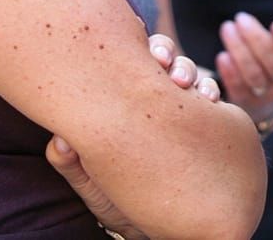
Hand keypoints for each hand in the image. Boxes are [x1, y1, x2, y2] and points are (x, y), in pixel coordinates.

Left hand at [45, 34, 219, 237]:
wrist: (159, 233)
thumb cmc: (121, 205)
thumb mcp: (95, 186)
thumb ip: (74, 165)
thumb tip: (57, 141)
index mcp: (130, 106)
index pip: (133, 66)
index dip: (138, 51)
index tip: (136, 53)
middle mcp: (159, 104)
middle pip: (167, 62)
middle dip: (169, 55)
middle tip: (163, 61)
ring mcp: (187, 115)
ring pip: (194, 78)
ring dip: (192, 73)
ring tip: (184, 83)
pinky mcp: (211, 133)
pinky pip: (215, 106)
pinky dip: (212, 98)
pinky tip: (208, 101)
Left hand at [216, 7, 272, 123]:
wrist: (262, 105)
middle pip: (272, 62)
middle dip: (256, 38)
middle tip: (241, 18)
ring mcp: (265, 97)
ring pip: (252, 73)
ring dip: (238, 48)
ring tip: (228, 27)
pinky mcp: (245, 104)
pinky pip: (236, 87)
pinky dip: (229, 70)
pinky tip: (223, 54)